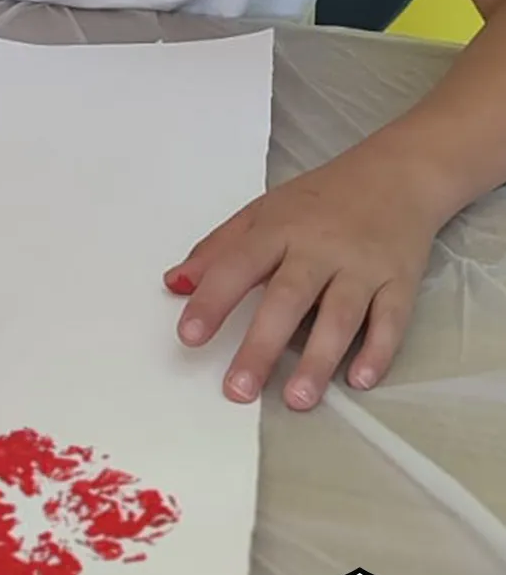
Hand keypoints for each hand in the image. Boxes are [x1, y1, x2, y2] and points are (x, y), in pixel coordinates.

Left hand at [163, 145, 444, 409]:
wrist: (396, 174)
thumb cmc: (320, 200)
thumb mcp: (262, 212)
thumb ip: (217, 250)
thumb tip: (174, 285)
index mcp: (279, 228)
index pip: (239, 265)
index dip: (213, 301)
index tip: (189, 336)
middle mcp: (320, 248)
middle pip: (288, 298)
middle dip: (262, 345)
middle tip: (239, 390)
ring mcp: (363, 265)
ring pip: (341, 315)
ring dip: (318, 359)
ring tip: (296, 400)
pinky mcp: (401, 281)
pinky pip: (391, 320)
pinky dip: (378, 350)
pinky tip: (358, 381)